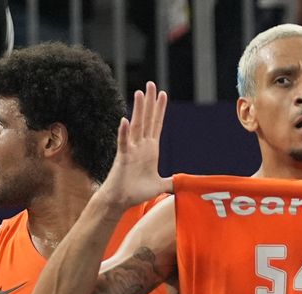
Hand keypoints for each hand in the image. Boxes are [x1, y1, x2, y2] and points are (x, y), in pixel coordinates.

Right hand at [99, 81, 170, 207]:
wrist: (121, 201)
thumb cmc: (136, 192)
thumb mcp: (159, 185)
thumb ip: (170, 182)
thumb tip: (180, 183)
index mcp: (150, 150)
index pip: (156, 125)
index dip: (160, 110)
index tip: (163, 94)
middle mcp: (141, 146)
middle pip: (147, 119)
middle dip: (150, 102)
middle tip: (151, 84)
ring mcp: (131, 150)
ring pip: (136, 126)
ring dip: (139, 110)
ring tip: (140, 92)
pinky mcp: (123, 158)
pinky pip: (123, 143)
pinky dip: (124, 133)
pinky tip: (125, 120)